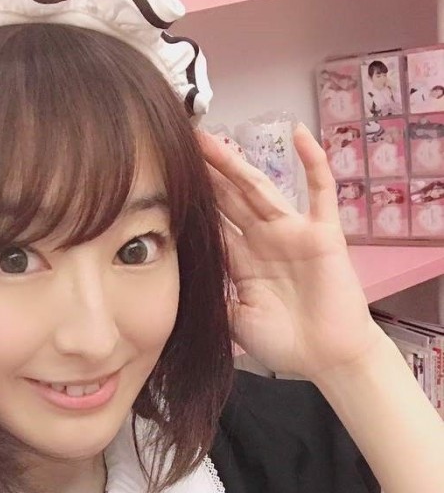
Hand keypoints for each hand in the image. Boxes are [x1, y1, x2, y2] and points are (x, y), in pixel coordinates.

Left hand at [199, 123, 384, 381]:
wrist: (326, 359)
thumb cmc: (282, 343)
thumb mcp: (232, 320)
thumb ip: (211, 295)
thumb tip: (176, 280)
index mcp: (240, 260)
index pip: (211, 221)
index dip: (191, 199)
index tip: (165, 176)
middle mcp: (263, 239)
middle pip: (228, 198)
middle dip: (205, 173)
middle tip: (179, 143)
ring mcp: (293, 233)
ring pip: (259, 189)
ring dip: (236, 164)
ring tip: (211, 139)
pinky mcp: (322, 234)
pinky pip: (320, 192)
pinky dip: (313, 162)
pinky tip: (300, 133)